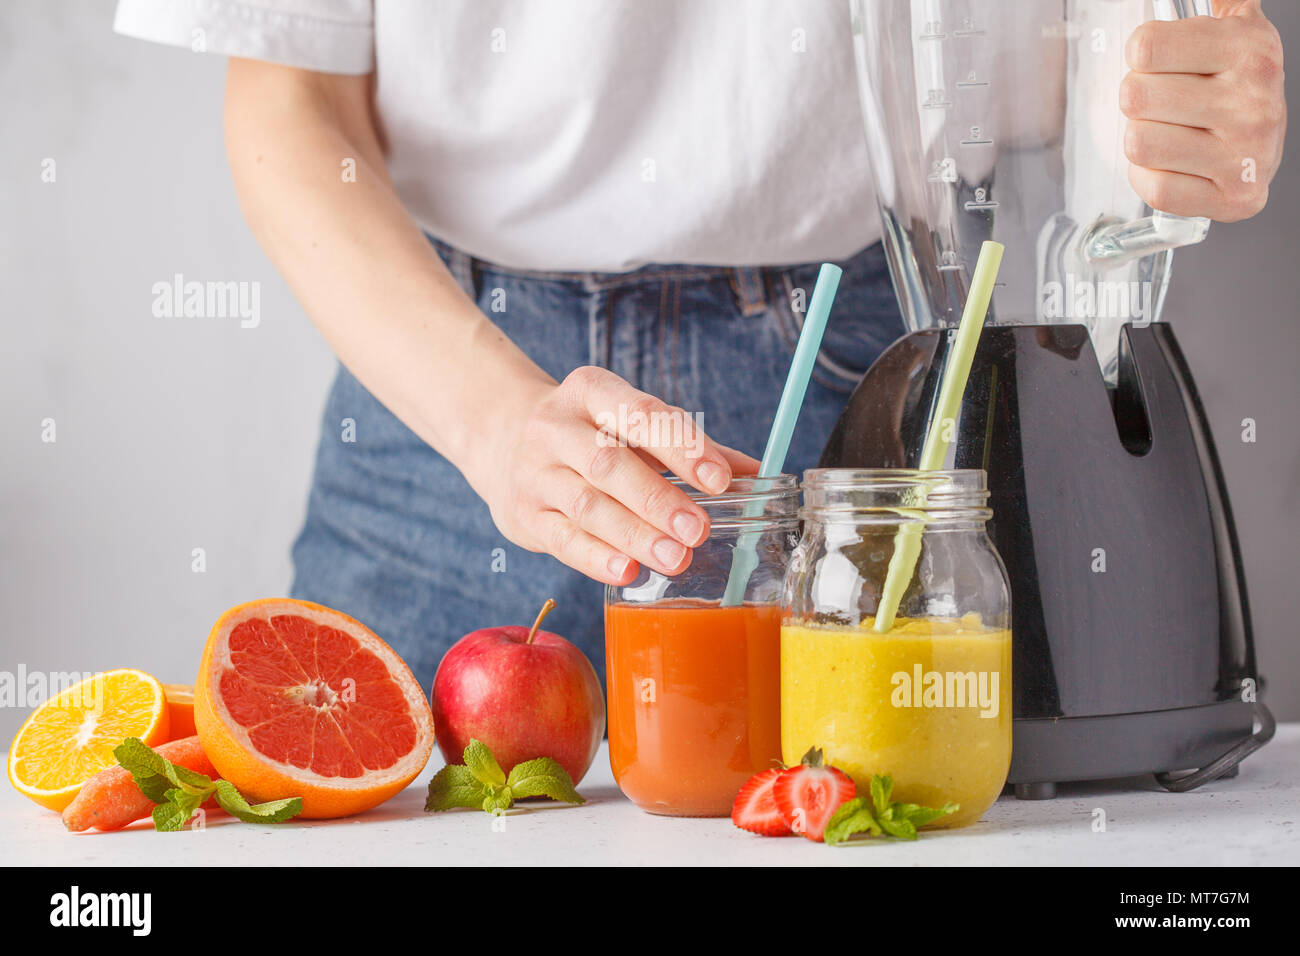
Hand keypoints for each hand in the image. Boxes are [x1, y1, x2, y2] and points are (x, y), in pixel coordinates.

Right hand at [482, 366, 760, 585]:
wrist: (502, 441)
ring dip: (634, 533)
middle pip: (609, 463)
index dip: (681, 446)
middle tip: (699, 529)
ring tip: (675, 557)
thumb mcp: (631, 425)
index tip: (719, 479)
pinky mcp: (525, 515)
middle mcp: (556, 427)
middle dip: (658, 498)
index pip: (639, 414)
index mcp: (591, 392)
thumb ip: (690, 447)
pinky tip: (627, 570)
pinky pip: (562, 538)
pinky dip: (595, 557)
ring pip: (587, 504)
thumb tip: (757, 474)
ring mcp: (535, 472)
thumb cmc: (589, 434)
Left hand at [1120, 0, 1284, 221]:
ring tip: (1172, 134)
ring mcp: (1247, 155)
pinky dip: (1151, 178)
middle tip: (1166, 105)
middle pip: (1135, 95)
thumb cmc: (1234, 86)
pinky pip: (1154, 188)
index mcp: (1251, 50)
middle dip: (1139, 101)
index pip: (1146, 47)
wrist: (1261, 151)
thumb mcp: (1233, 26)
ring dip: (1143, 140)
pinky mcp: (1233, 199)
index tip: (1161, 63)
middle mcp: (1255, 102)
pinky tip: (1176, 166)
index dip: (1141, 56)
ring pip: (1139, 143)